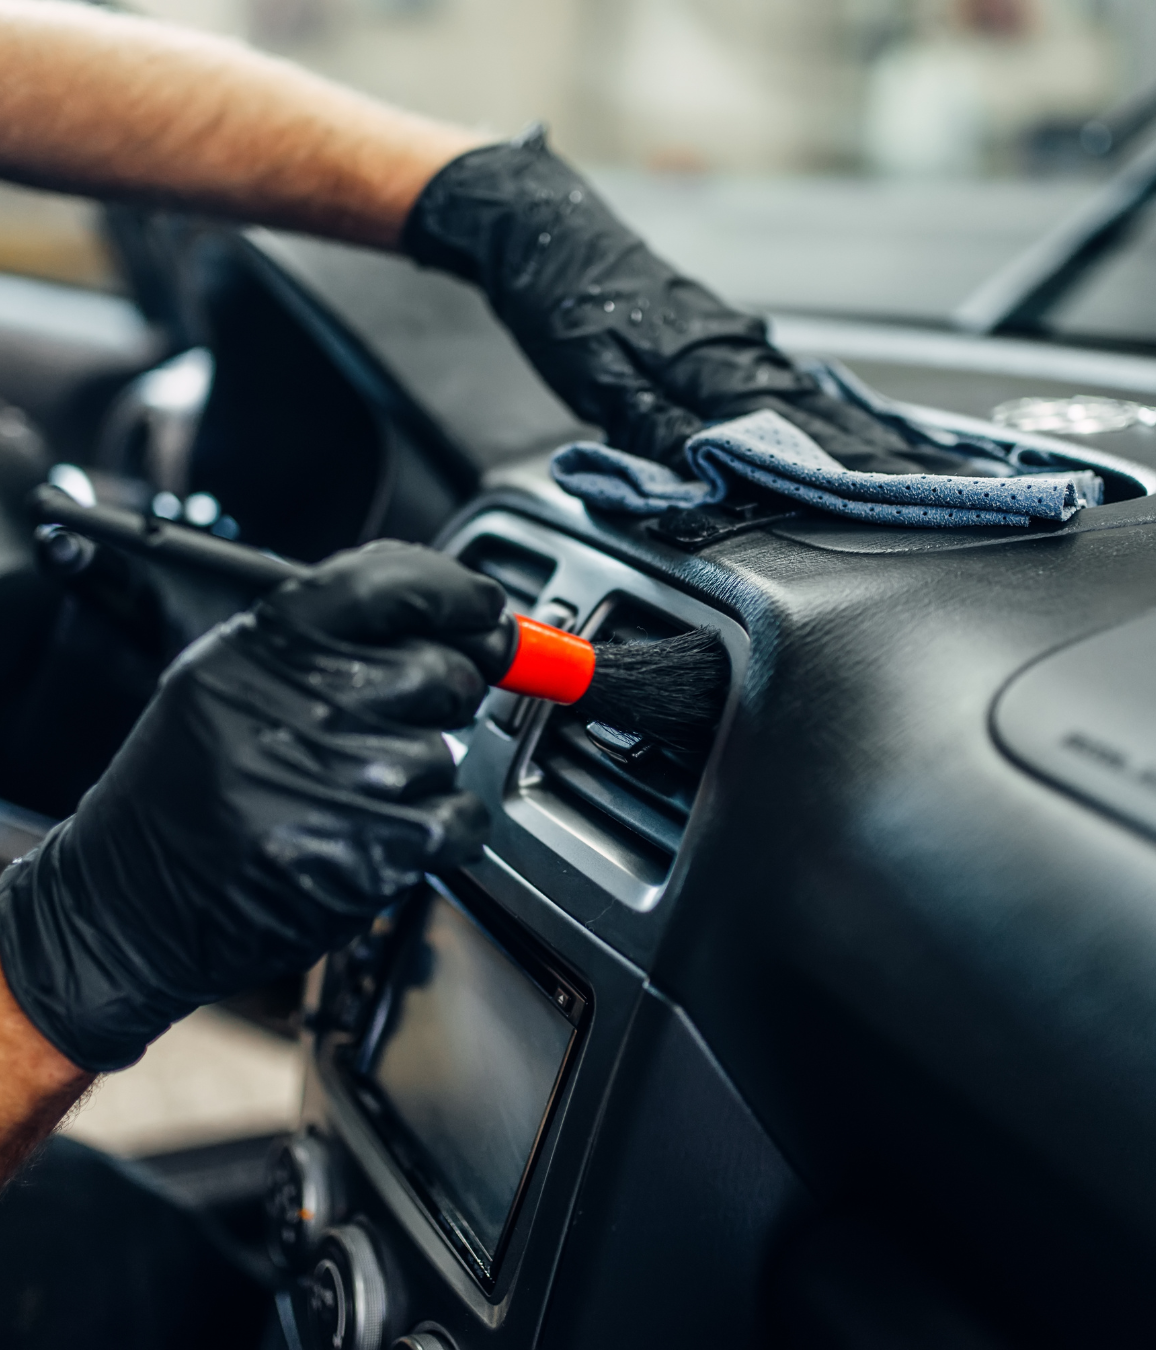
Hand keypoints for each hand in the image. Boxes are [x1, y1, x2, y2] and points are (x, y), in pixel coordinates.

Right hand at [0, 540, 503, 1072]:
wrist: (130, 905)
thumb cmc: (185, 792)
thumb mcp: (228, 683)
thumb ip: (329, 642)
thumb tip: (452, 619)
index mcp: (263, 648)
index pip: (388, 583)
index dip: (454, 590)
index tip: (483, 606)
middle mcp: (303, 704)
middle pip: (442, 669)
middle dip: (440, 696)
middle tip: (390, 725)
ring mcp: (341, 780)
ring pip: (449, 750)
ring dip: (421, 775)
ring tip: (348, 796)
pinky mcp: (372, 852)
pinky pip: (462, 816)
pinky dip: (440, 829)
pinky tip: (379, 836)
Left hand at [402, 128, 951, 475]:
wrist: (545, 227)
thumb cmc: (565, 303)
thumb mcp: (597, 379)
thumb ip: (655, 430)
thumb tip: (707, 476)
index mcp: (714, 365)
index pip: (799, 434)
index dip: (853, 474)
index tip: (907, 500)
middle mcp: (740, 351)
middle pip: (825, 417)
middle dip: (884, 460)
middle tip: (944, 491)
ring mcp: (736, 339)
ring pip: (815, 399)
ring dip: (865, 437)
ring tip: (915, 467)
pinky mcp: (723, 334)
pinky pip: (790, 381)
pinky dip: (828, 409)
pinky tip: (848, 422)